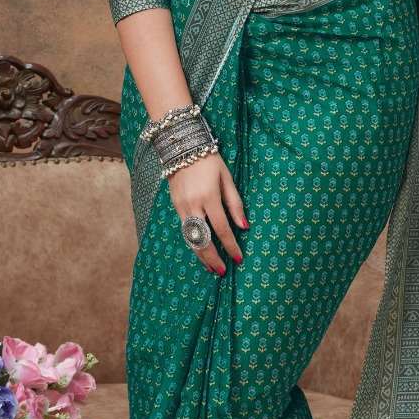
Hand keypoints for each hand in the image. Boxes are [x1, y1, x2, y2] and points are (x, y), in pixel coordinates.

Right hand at [166, 151, 246, 274]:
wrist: (182, 146)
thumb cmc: (210, 161)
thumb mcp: (227, 178)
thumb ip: (235, 203)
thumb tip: (244, 226)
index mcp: (209, 197)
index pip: (222, 229)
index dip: (231, 246)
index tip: (238, 259)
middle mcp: (193, 205)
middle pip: (202, 240)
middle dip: (213, 258)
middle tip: (222, 271)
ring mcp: (181, 207)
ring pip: (190, 238)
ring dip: (201, 255)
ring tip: (211, 267)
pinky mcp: (175, 206)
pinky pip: (184, 230)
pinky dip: (193, 243)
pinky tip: (200, 250)